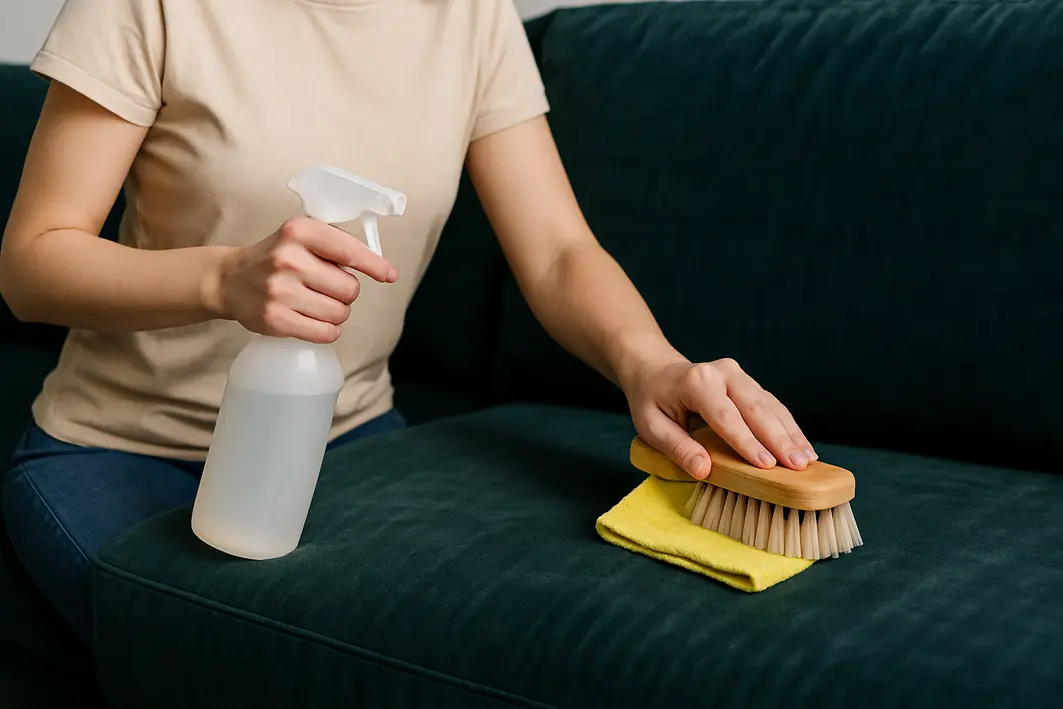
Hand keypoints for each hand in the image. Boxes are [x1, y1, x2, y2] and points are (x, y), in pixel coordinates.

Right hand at [213, 217, 397, 342]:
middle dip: (347, 292)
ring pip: (340, 313)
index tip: (389, 275)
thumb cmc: (277, 257)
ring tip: (316, 302)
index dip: (375, 266)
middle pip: (350, 289)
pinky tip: (315, 320)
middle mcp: (288, 259)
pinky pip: (325, 333)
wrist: (230, 279)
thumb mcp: (302, 236)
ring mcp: (280, 291)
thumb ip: (336, 243)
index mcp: (299, 232)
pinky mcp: (275, 319)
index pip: (350, 251)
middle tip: (327, 288)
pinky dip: (328, 330)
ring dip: (337, 312)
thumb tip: (380, 265)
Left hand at [624, 355, 816, 479]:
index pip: (726, 416)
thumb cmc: (651, 400)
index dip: (747, 442)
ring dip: (790, 433)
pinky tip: (801, 446)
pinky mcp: (748, 382)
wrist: (654, 368)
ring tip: (807, 460)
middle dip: (779, 439)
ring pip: (770, 405)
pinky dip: (788, 426)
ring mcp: (738, 374)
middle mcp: (723, 372)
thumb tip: (704, 470)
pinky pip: (772, 405)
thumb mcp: (651, 426)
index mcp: (697, 381)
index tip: (766, 466)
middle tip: (797, 466)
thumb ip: (677, 447)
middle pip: (756, 408)